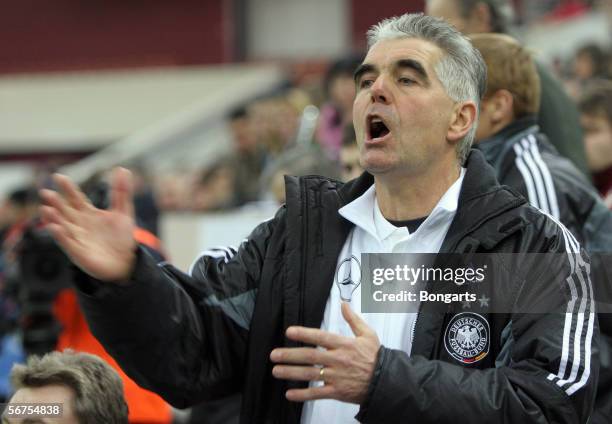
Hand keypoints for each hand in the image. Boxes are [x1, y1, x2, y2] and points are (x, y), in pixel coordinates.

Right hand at [39, 167, 136, 281]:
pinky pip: (67, 243)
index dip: (67, 188)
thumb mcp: (124, 212)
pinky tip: (55, 228)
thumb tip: (122, 169)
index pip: (75, 198)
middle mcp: (79, 224)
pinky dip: (61, 236)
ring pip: (61, 226)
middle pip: (64, 211)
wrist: (126, 262)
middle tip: (47, 193)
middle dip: (55, 203)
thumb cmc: (121, 237)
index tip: (58, 177)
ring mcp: (77, 238)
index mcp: (88, 213)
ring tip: (46, 210)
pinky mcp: (78, 253)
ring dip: (53, 218)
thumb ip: (121, 192)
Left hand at [270, 302, 379, 403]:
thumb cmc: (376, 357)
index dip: (304, 334)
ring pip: (310, 374)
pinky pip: (317, 394)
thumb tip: (344, 304)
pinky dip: (303, 395)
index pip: (321, 337)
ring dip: (291, 373)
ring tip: (276, 370)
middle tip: (274, 354)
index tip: (290, 332)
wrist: (386, 381)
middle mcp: (338, 360)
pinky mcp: (337, 392)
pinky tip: (290, 394)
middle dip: (290, 355)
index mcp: (344, 345)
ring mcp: (337, 377)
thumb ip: (353, 319)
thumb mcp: (368, 334)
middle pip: (310, 356)